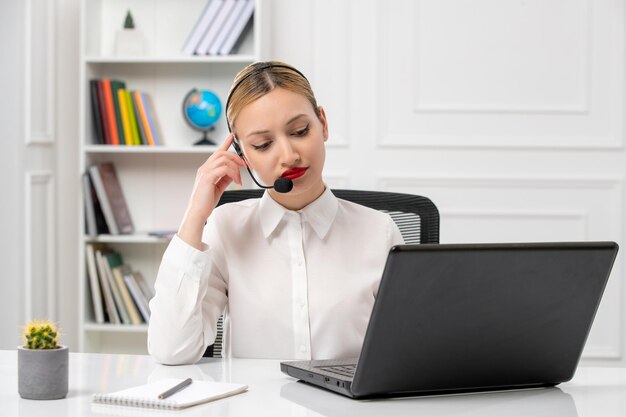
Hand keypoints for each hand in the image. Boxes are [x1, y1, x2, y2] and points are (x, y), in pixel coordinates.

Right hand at [178, 134, 245, 248]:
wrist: (198, 212)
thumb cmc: (206, 201)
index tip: (232, 136)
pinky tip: (237, 181)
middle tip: (245, 165)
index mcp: (206, 169)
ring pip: (223, 159)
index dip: (225, 143)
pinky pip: (223, 168)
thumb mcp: (219, 186)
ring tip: (240, 177)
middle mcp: (204, 168)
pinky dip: (233, 173)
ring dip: (236, 167)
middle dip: (236, 157)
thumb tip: (235, 171)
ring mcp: (204, 172)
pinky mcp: (207, 178)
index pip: (217, 152)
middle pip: (222, 153)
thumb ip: (226, 177)